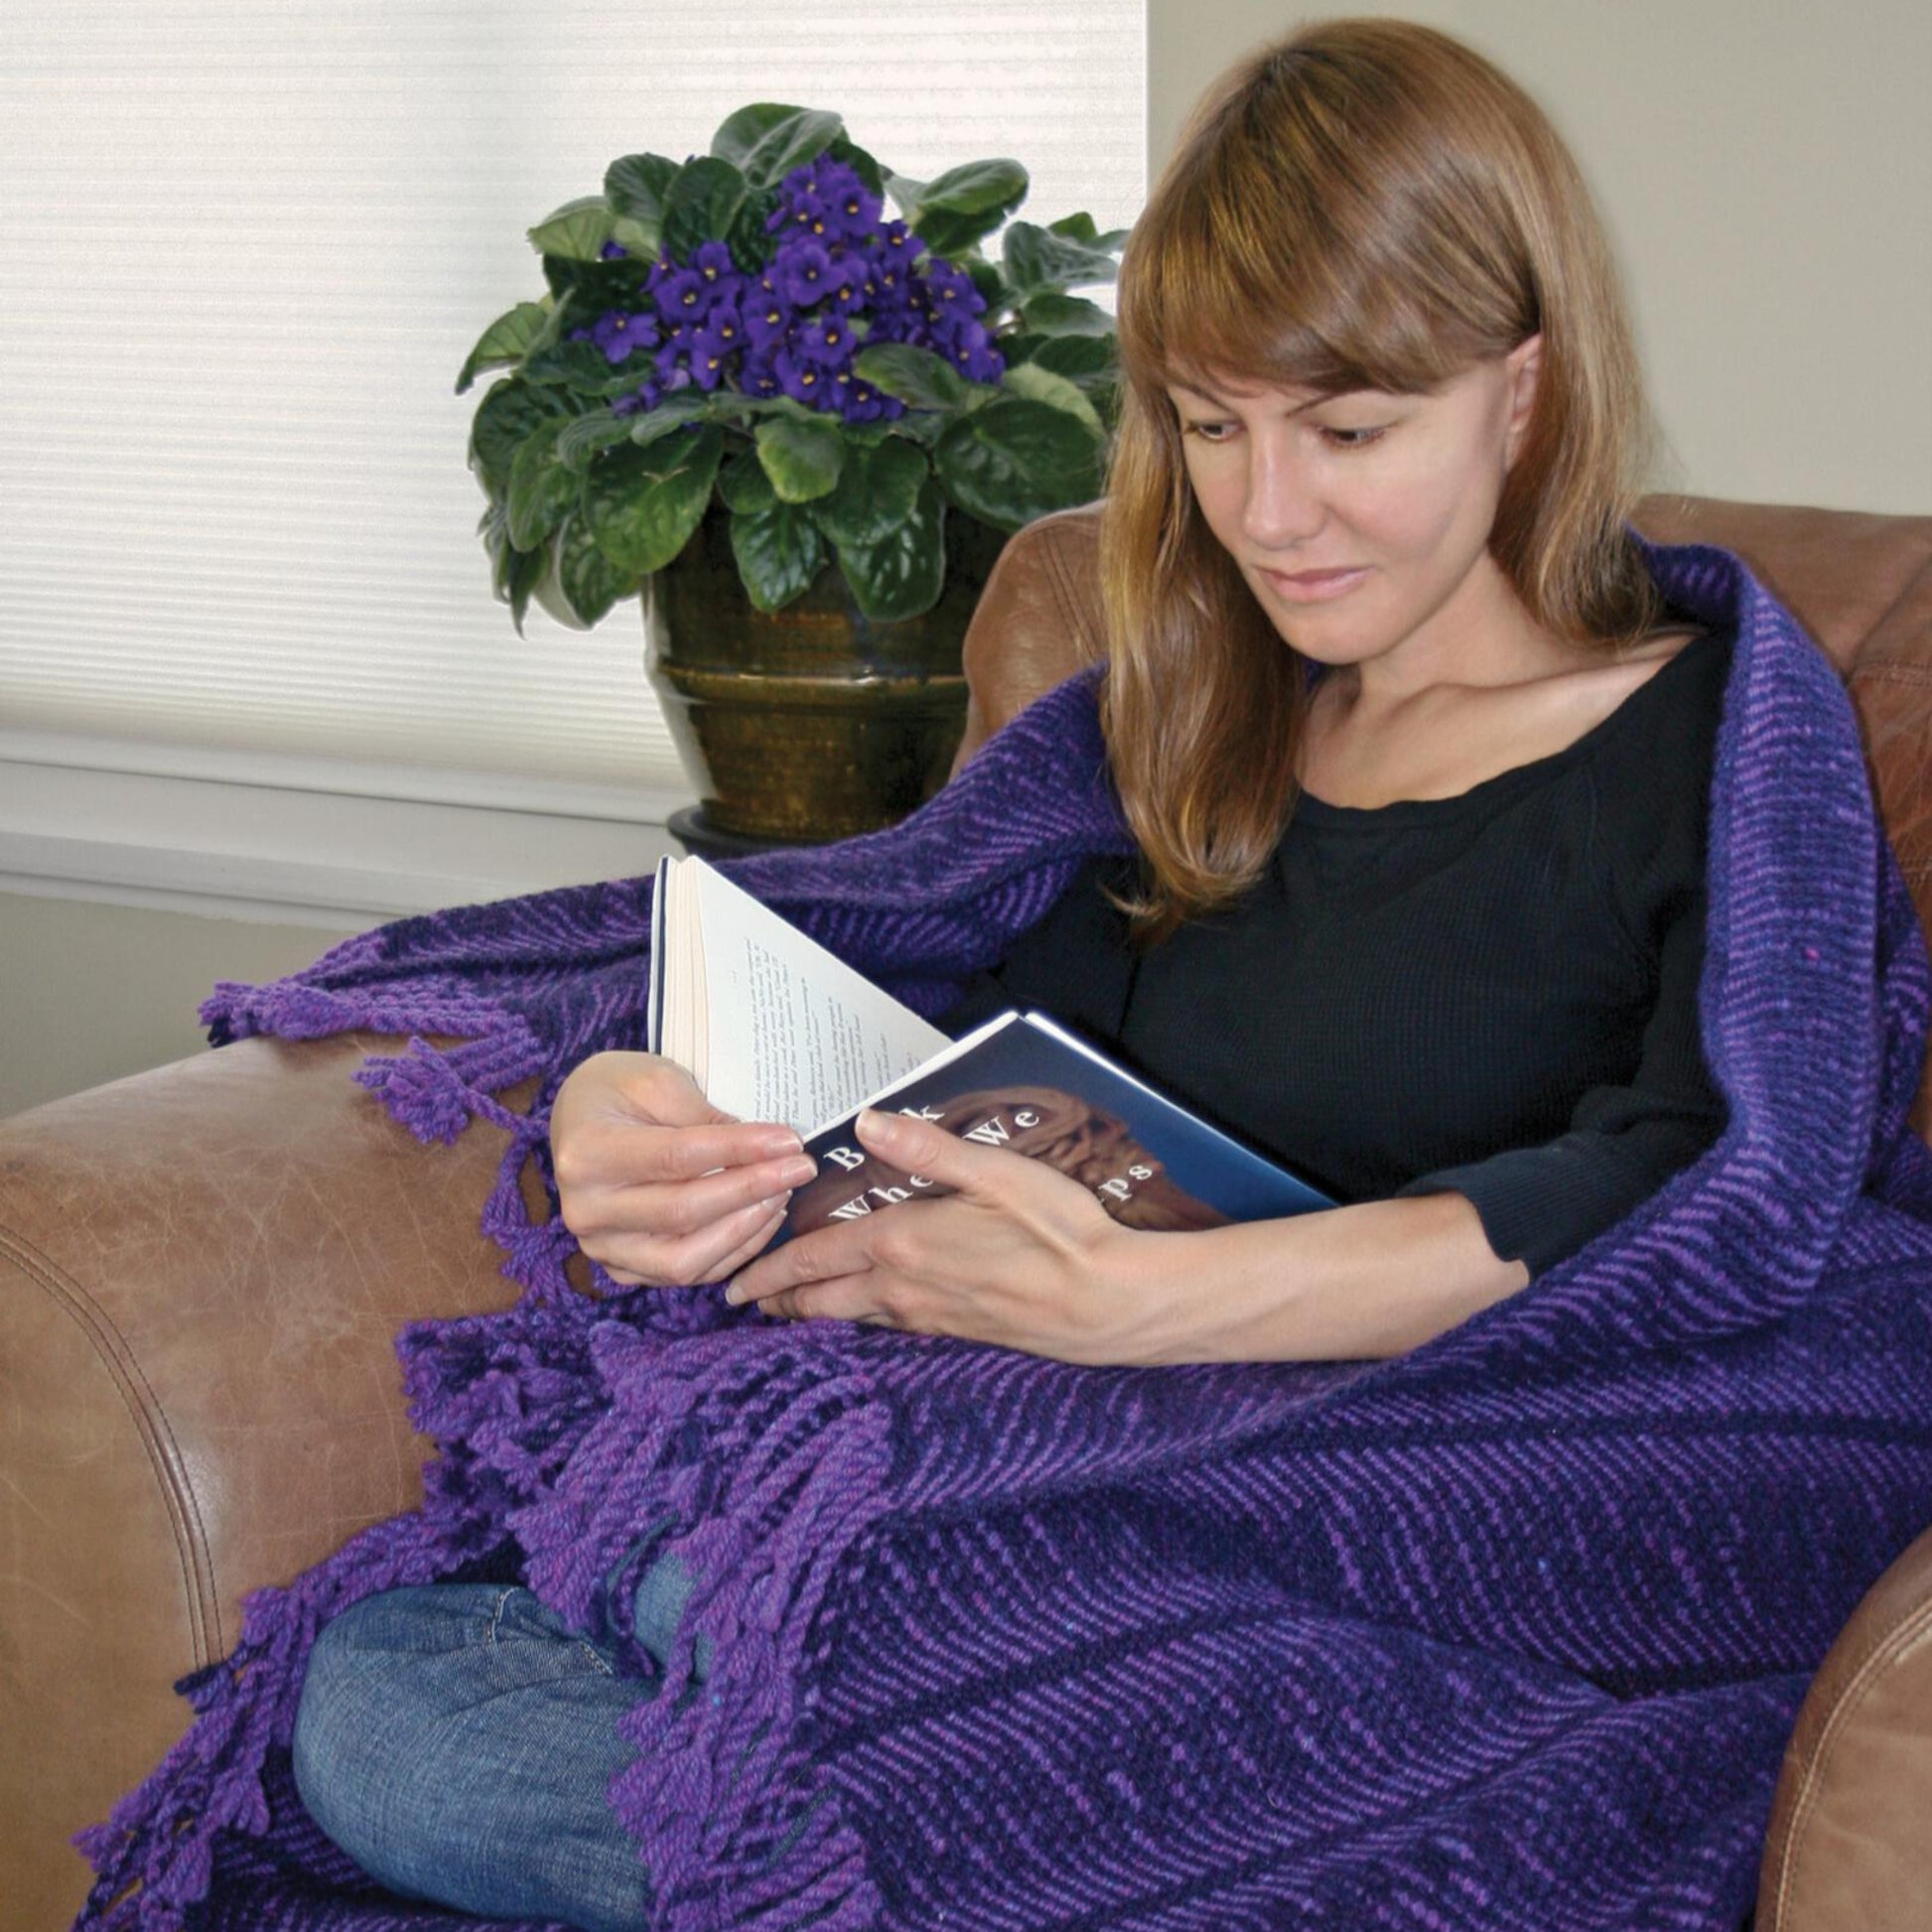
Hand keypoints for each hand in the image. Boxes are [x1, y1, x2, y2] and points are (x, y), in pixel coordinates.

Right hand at [550, 1051, 816, 1287]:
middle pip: (683, 1212)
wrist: (579, 1119)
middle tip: (800, 1168)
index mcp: (588, 1153)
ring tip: (783, 1194)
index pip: (677, 1157)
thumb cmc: (619, 1090)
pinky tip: (762, 1219)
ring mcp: (602, 1247)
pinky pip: (685, 1273)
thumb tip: (765, 1149)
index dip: (740, 1151)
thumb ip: (704, 1117)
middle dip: (752, 1189)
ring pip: (685, 1260)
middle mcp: (586, 1209)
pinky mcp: (623, 1268)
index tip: (789, 1141)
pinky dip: (732, 1251)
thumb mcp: (657, 1080)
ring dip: (745, 1229)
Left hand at [724, 1107, 1160, 1363]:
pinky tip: (865, 1313)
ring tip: (790, 1309)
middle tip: (745, 1301)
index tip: (733, 1283)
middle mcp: (903, 1289)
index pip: (813, 1258)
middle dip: (780, 1300)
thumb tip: (866, 1120)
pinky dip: (858, 1320)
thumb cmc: (1057, 1232)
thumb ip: (926, 1147)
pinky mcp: (957, 1333)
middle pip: (821, 1301)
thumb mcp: (994, 1174)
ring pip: (852, 1319)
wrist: (1107, 1302)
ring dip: (815, 1313)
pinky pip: (889, 1328)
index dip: (769, 1269)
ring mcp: (930, 1318)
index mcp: (901, 1245)